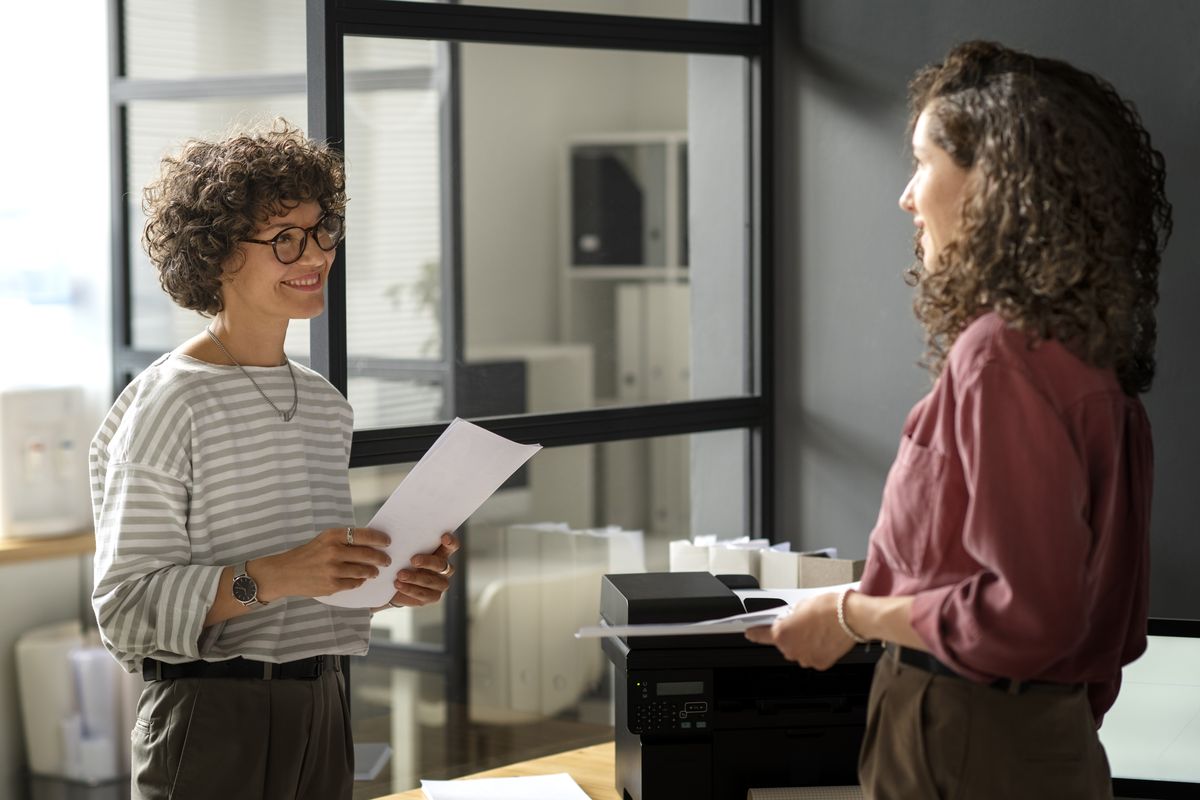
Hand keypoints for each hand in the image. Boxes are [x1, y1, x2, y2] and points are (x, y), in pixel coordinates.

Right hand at [253, 526, 391, 602]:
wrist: (284, 573)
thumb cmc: (307, 555)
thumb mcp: (324, 540)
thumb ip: (345, 540)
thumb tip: (371, 542)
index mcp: (333, 536)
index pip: (364, 535)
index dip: (379, 539)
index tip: (387, 542)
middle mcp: (334, 551)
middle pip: (367, 554)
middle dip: (381, 558)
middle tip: (386, 560)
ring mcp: (333, 570)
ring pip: (363, 571)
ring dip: (372, 572)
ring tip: (375, 571)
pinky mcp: (332, 585)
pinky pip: (354, 584)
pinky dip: (359, 582)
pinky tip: (360, 579)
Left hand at [387, 532, 460, 607]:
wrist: (397, 585)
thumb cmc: (405, 562)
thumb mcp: (408, 552)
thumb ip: (411, 546)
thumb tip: (403, 537)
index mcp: (442, 553)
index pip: (452, 546)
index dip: (451, 542)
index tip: (444, 537)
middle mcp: (445, 569)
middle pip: (440, 564)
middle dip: (427, 562)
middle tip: (413, 560)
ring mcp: (440, 584)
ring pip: (430, 581)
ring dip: (414, 578)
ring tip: (400, 575)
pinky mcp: (433, 597)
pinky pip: (423, 594)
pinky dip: (409, 589)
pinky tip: (398, 585)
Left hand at [744, 592, 854, 669]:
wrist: (853, 617)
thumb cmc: (829, 608)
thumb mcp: (801, 604)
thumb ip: (789, 616)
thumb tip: (789, 619)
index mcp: (781, 634)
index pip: (761, 635)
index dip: (755, 633)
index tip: (749, 633)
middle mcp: (791, 649)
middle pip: (783, 643)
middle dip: (790, 634)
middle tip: (802, 623)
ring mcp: (806, 658)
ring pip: (798, 651)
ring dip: (803, 642)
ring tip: (816, 629)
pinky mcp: (820, 664)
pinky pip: (812, 656)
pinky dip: (816, 649)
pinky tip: (824, 637)